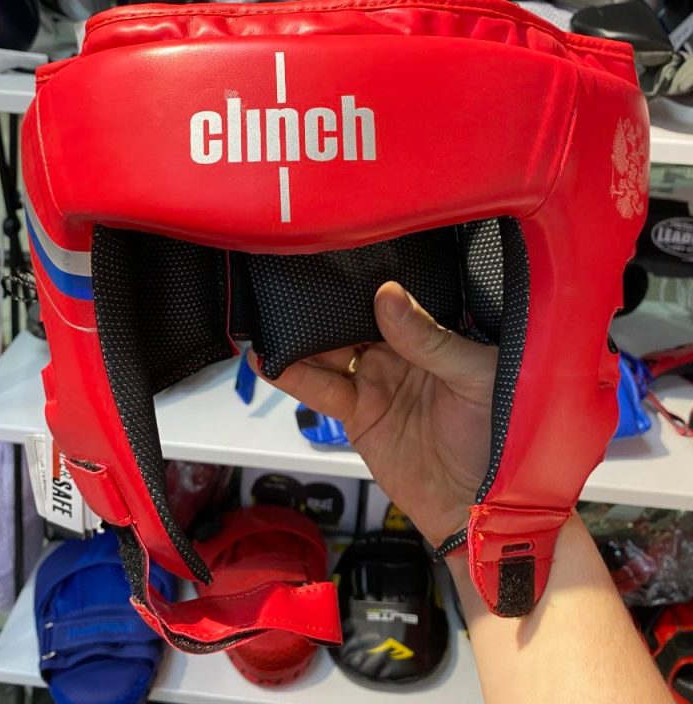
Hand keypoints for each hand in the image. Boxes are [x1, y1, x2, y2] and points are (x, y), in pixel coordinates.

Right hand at [250, 281, 497, 546]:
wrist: (484, 508)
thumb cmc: (500, 436)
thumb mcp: (474, 377)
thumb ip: (429, 338)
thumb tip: (388, 295)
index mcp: (430, 335)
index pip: (388, 301)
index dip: (361, 283)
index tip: (331, 261)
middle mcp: (398, 353)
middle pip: (350, 321)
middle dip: (320, 306)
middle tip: (287, 285)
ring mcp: (374, 383)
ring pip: (328, 352)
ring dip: (298, 338)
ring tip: (267, 321)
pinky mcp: (356, 416)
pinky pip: (321, 391)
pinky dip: (293, 377)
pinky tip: (269, 362)